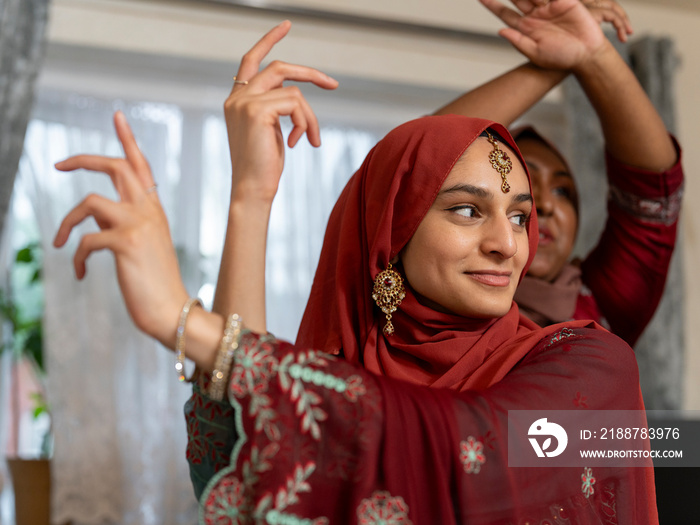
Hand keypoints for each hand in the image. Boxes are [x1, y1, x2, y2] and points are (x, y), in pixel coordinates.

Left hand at [53, 111, 188, 345]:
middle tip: (59, 163)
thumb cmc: (157, 284)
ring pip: (90, 201)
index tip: (117, 116)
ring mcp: (139, 225)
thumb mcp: (144, 246)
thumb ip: (123, 223)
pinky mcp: (126, 244)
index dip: (128, 139)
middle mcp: (149, 211)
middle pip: (116, 166)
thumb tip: (94, 215)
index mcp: (154, 211)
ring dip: (66, 221)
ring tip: (58, 241)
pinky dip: (76, 257)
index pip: (142, 166)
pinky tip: (81, 274)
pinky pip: (87, 240)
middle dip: (83, 159)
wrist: (173, 312)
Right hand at [224, 21, 338, 203]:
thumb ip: (277, 108)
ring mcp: (245, 102)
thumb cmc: (264, 166)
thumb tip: (296, 96)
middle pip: (278, 68)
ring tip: (311, 139)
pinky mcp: (256, 111)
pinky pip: (295, 105)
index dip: (269, 40)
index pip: (252, 60)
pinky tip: (299, 143)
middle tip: (333, 84)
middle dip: (309, 73)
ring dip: (310, 117)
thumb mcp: (270, 131)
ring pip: (293, 92)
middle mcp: (237, 97)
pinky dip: (305, 123)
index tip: (287, 25)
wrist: (252, 189)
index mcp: (237, 100)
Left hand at [479, 0, 631, 70]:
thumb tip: (500, 31)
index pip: (505, 13)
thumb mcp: (536, 53)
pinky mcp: (564, 1)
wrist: (586, 55)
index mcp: (525, 27)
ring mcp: (549, 6)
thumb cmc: (561, 58)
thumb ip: (518, 41)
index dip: (493, 5)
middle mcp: (535, 15)